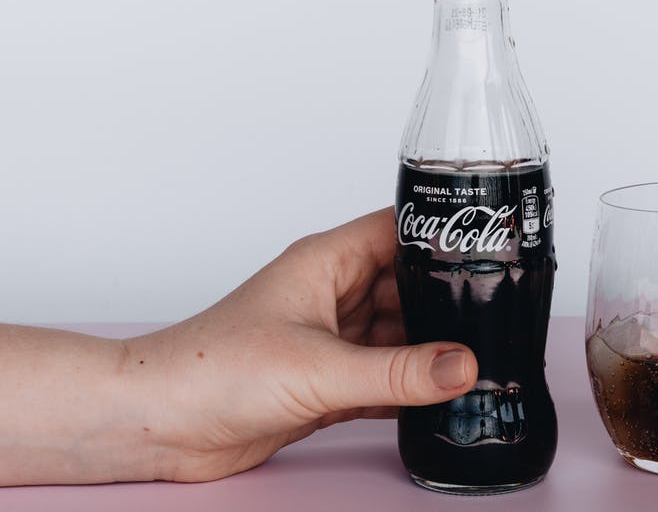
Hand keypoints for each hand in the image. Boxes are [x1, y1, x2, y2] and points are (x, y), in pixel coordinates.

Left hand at [126, 207, 477, 481]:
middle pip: (406, 289)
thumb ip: (397, 371)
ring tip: (481, 361)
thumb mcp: (319, 368)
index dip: (441, 236)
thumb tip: (463, 366)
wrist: (160, 426)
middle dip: (446, 304)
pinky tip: (442, 398)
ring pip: (398, 337)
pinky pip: (383, 380)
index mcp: (324, 265)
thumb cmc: (210, 372)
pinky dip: (410, 390)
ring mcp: (327, 341)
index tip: (490, 246)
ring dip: (431, 352)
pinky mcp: (323, 384)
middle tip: (498, 317)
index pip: (395, 232)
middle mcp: (329, 297)